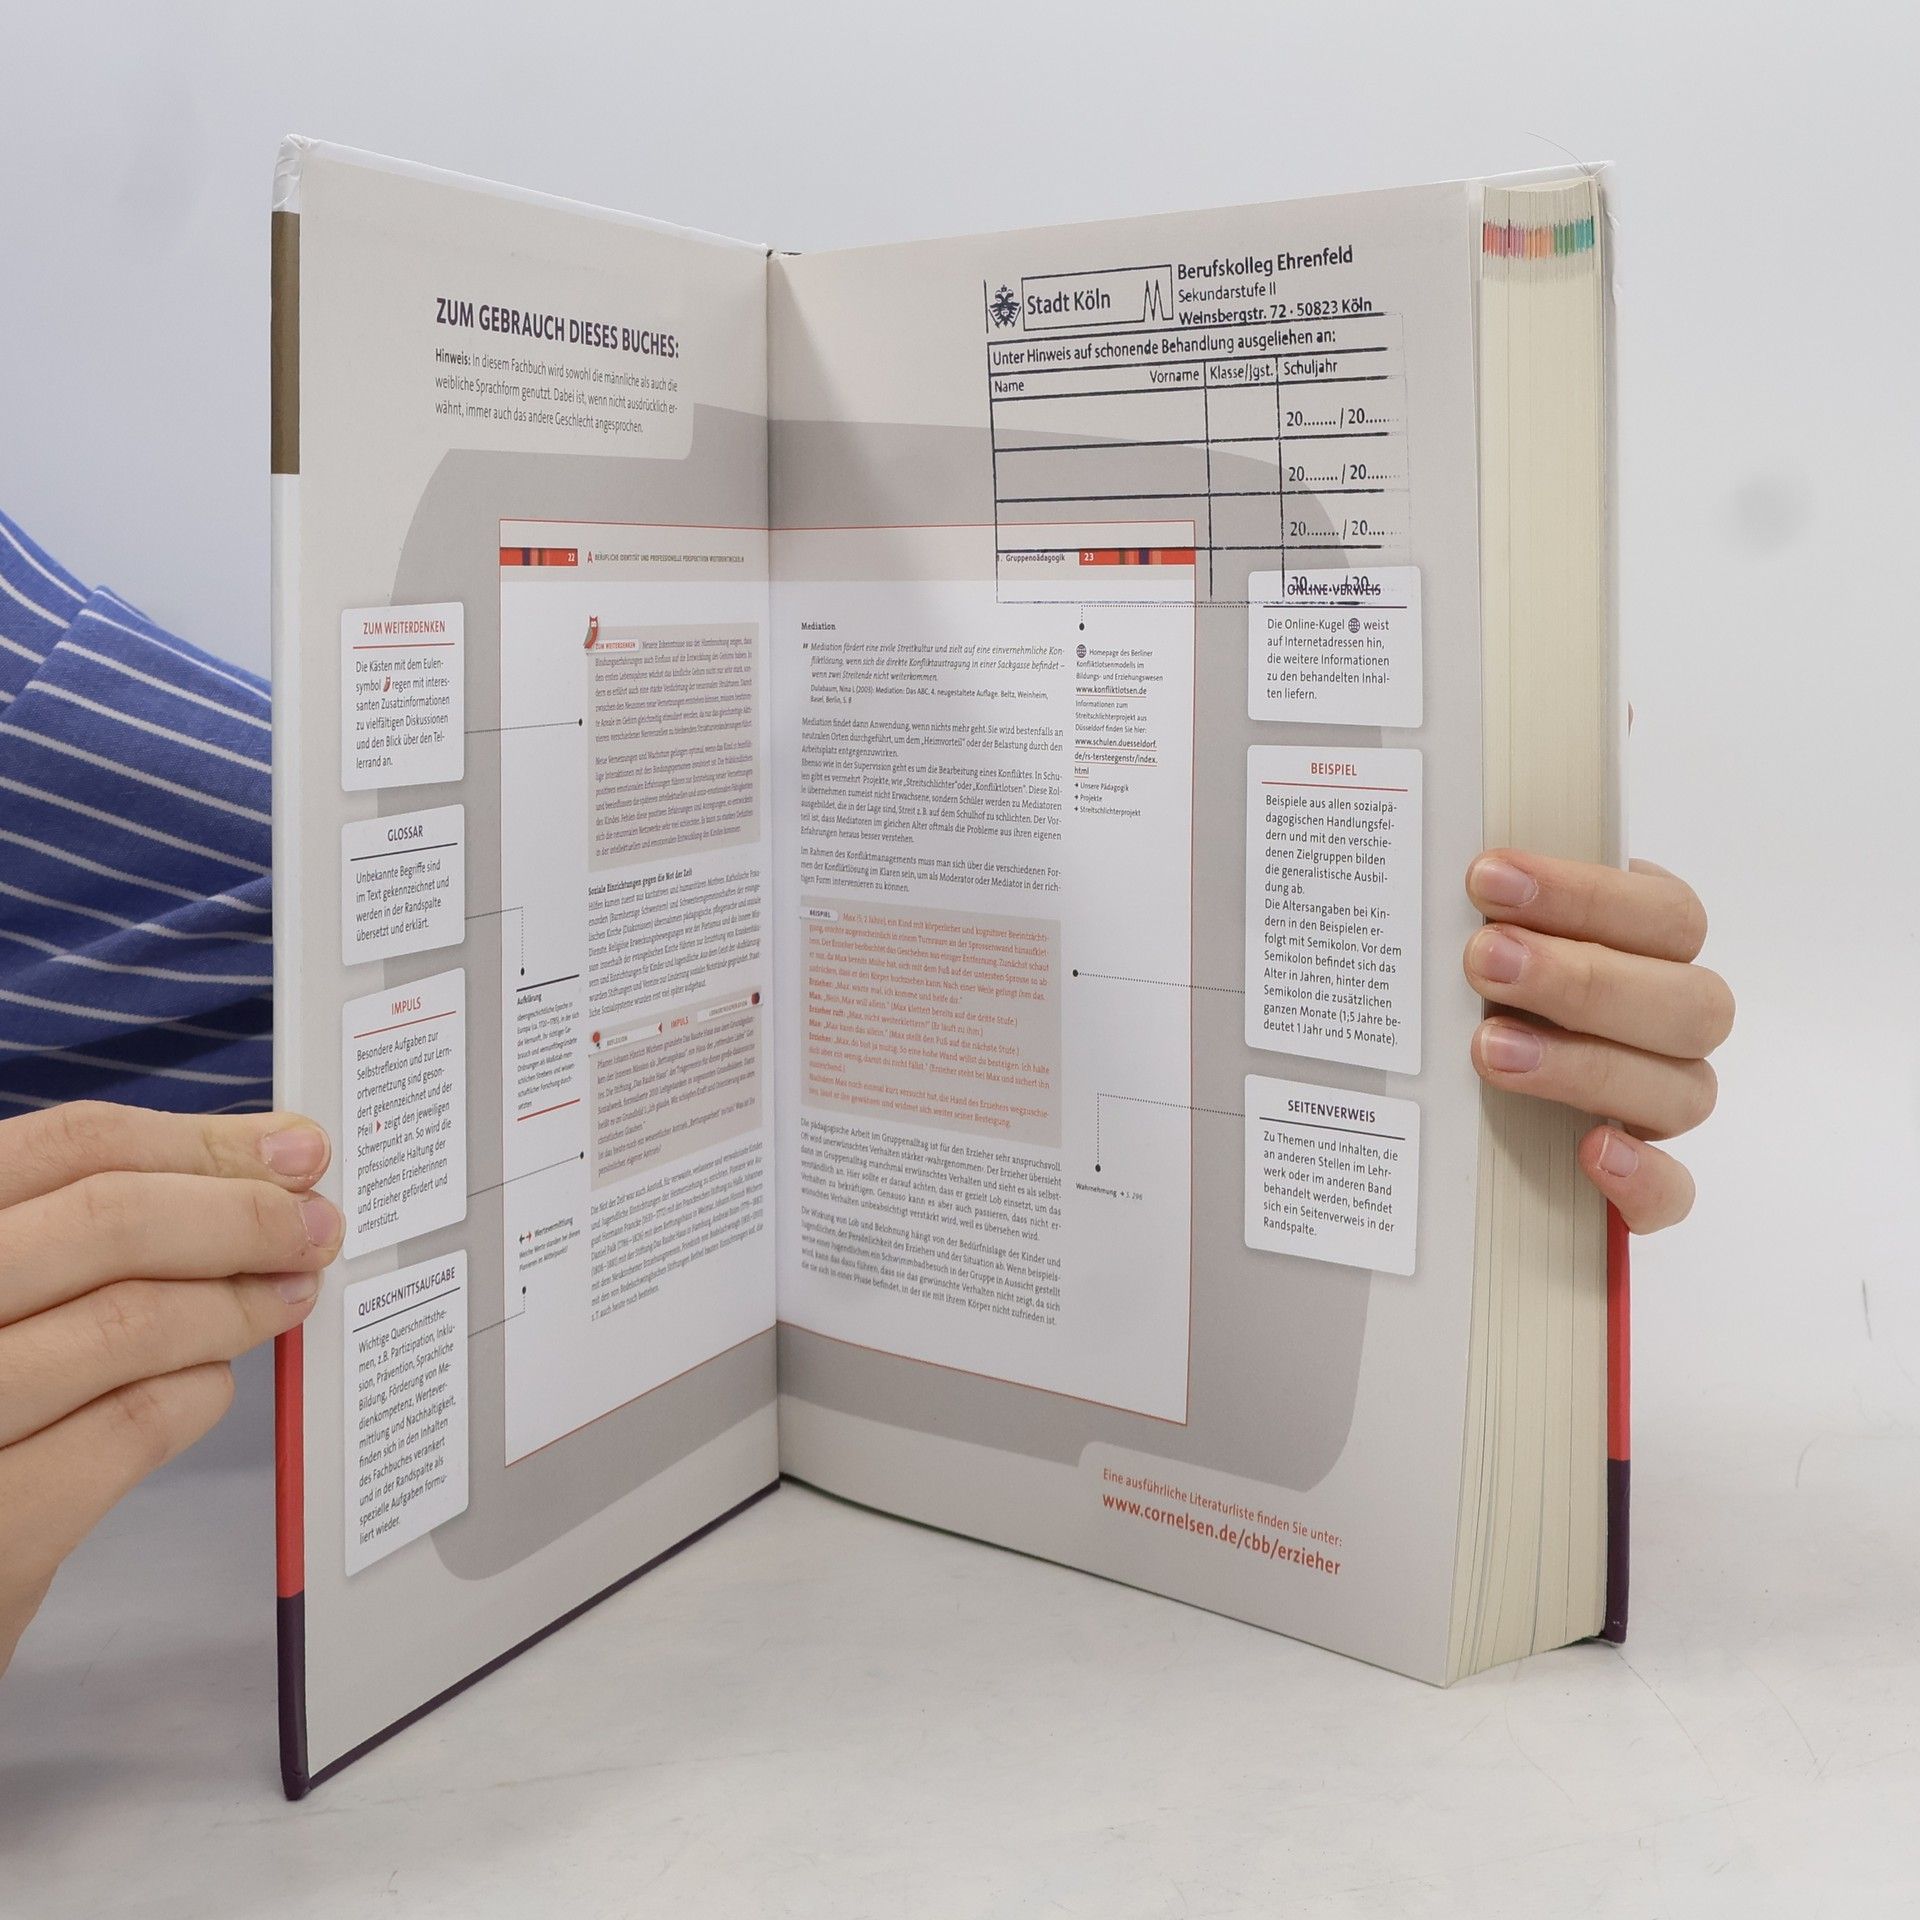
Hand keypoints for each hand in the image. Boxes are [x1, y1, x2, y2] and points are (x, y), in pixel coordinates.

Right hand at [0, 1102, 341, 1680]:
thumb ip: (82, 1232)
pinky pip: (134, 1423)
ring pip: (132, 1319)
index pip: (69, 1147)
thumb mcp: (4, 1289)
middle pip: (110, 1219)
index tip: (292, 1149)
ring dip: (238, 1304)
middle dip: (242, 1217)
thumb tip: (250, 1170)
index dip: (199, 1141)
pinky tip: (211, 1381)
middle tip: (316, 1228)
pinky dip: (199, 1391)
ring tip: (289, 1297)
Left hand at [1463, 852, 1732, 1233]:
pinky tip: (1591, 1154)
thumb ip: (1475, 903)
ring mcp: (1660, 1100)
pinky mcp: (1640, 1180)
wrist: (1428, 1085)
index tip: (1488, 878)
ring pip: (1684, 1090)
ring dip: (1587, 1066)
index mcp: (1647, 944)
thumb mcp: (1464, 931)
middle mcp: (1668, 1021)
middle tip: (1482, 960)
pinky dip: (1644, 1180)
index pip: (1663, 914)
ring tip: (1489, 1049)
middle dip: (1581, 979)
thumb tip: (1433, 864)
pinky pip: (1674, 1193)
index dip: (1585, 893)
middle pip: (1687, 1002)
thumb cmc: (1459, 980)